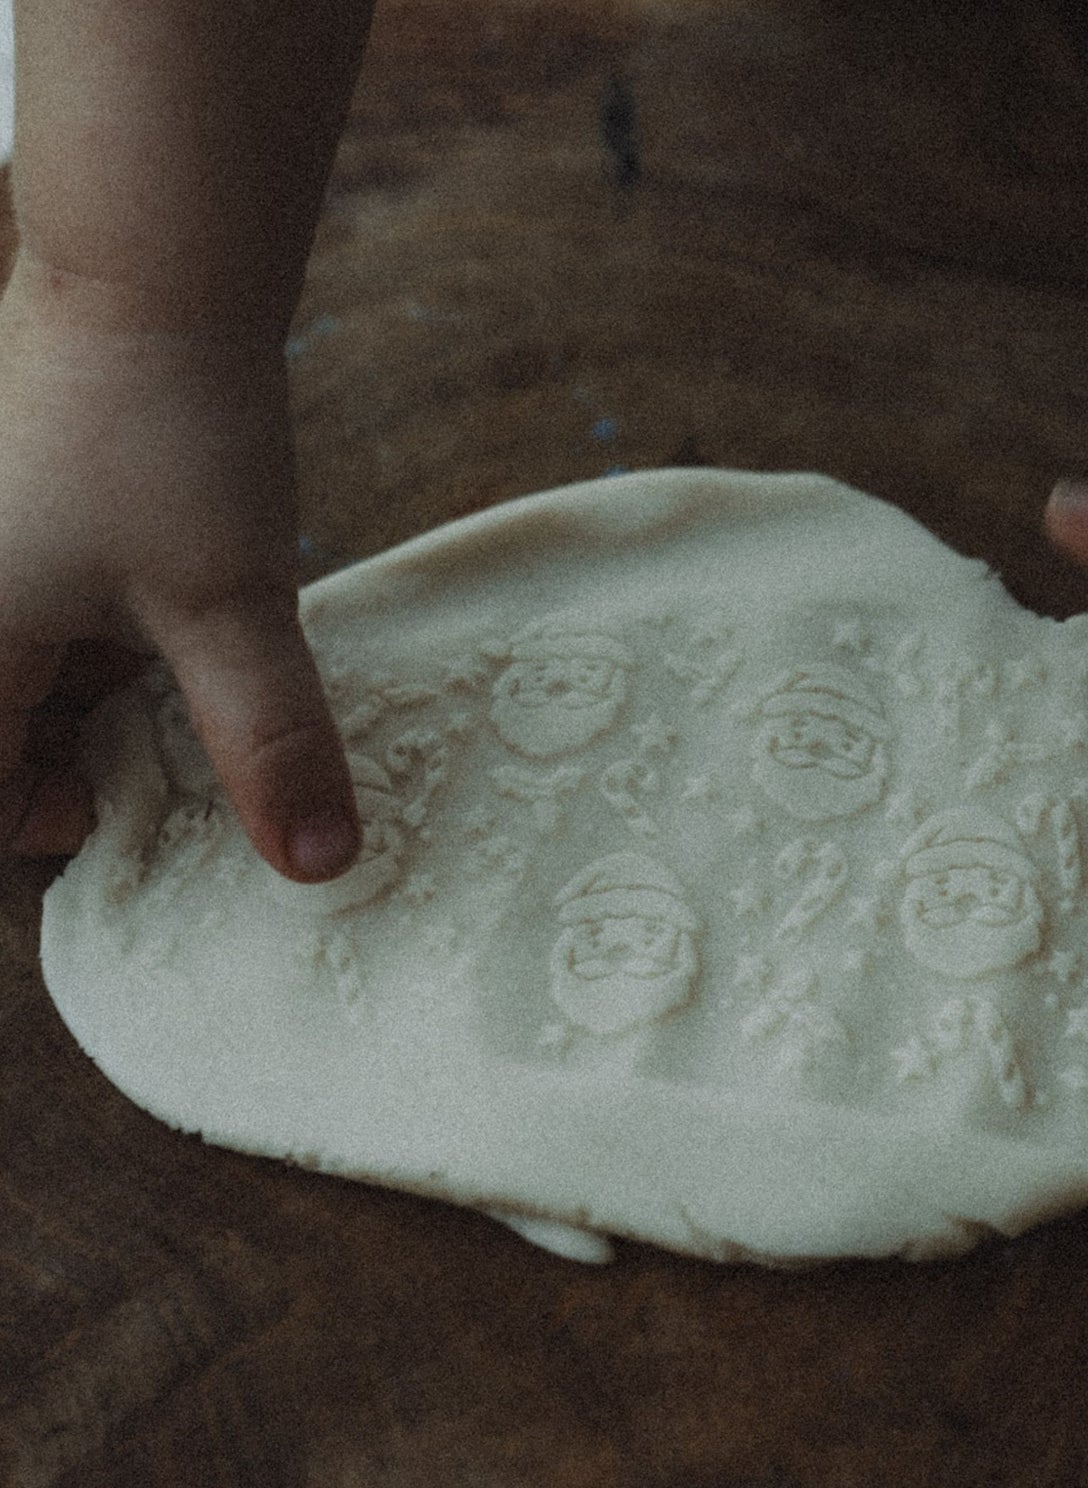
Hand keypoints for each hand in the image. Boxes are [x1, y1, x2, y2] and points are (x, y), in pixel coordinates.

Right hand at [0, 253, 358, 882]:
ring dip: (127, 715)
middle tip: (200, 765)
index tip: (147, 814)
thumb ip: (268, 742)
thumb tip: (318, 865)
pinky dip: (134, 658)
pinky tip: (204, 642)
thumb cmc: (172, 438)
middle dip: (99, 771)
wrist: (156, 282)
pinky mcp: (43, 540)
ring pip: (48, 690)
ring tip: (215, 702)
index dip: (53, 825)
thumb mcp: (230, 608)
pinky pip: (74, 633)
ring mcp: (5, 570)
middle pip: (13, 743)